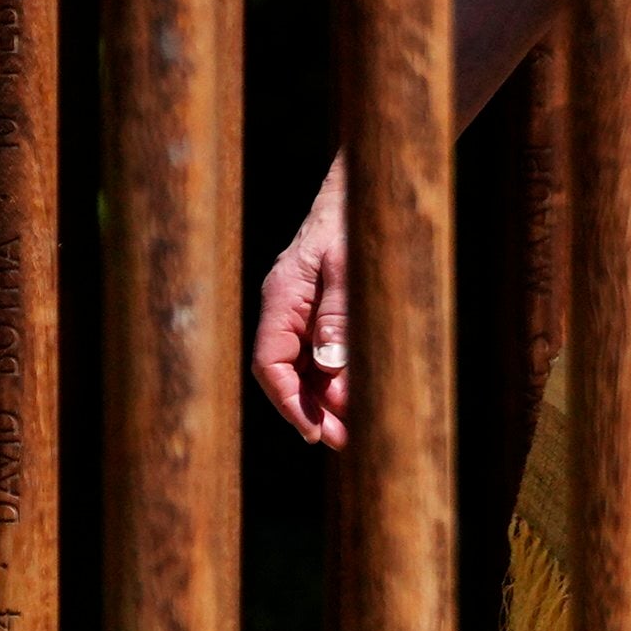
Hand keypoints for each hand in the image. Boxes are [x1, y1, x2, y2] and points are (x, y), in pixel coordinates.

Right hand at [254, 155, 351, 447]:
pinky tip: (356, 397)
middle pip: (285, 372)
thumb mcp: (351, 268)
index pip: (269, 362)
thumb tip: (331, 369)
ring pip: (304, 367)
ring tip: (356, 427)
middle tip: (346, 441)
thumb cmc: (354, 222)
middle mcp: (285, 306)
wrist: (361, 188)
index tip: (315, 432)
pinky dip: (335, 378)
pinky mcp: (321, 309)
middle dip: (311, 410)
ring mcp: (301, 309)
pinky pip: (320, 353)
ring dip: (326, 399)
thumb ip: (339, 316)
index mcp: (282, 295)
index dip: (289, 403)